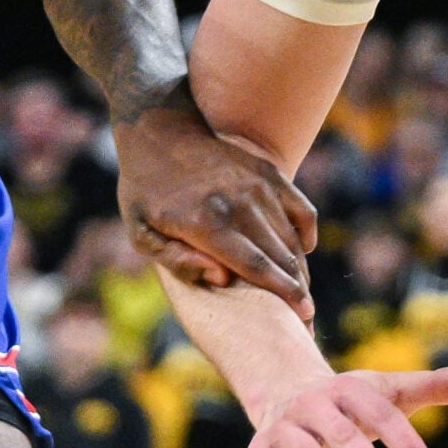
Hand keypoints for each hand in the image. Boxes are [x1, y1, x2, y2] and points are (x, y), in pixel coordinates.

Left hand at [114, 95, 319, 319]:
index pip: (256, 267)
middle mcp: (239, 203)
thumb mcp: (141, 233)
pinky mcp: (268, 172)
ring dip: (300, 267)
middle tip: (305, 316)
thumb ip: (178, 262)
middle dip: (298, 289)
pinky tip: (301, 250)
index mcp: (207, 223)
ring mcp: (257, 185)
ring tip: (301, 291)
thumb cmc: (145, 191)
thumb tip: (221, 279)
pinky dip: (306, 233)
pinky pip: (301, 208)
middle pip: (280, 256)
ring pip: (291, 237)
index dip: (282, 294)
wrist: (159, 131)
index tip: (303, 316)